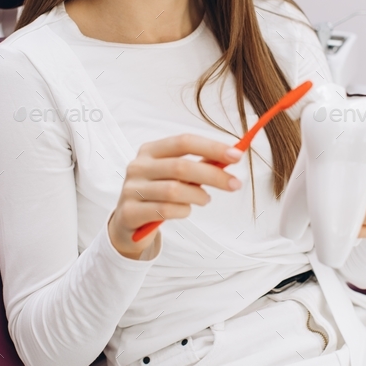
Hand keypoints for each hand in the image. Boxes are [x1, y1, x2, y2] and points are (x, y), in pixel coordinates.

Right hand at [107, 133, 242, 259]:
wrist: (128, 223)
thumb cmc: (158, 193)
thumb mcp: (174, 175)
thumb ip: (197, 165)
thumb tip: (230, 157)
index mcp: (150, 150)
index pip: (183, 142)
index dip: (212, 147)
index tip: (236, 155)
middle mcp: (138, 166)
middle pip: (181, 166)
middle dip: (213, 175)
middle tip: (234, 184)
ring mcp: (131, 189)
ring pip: (174, 190)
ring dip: (198, 196)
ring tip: (205, 199)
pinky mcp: (129, 212)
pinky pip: (165, 210)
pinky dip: (183, 211)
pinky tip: (185, 210)